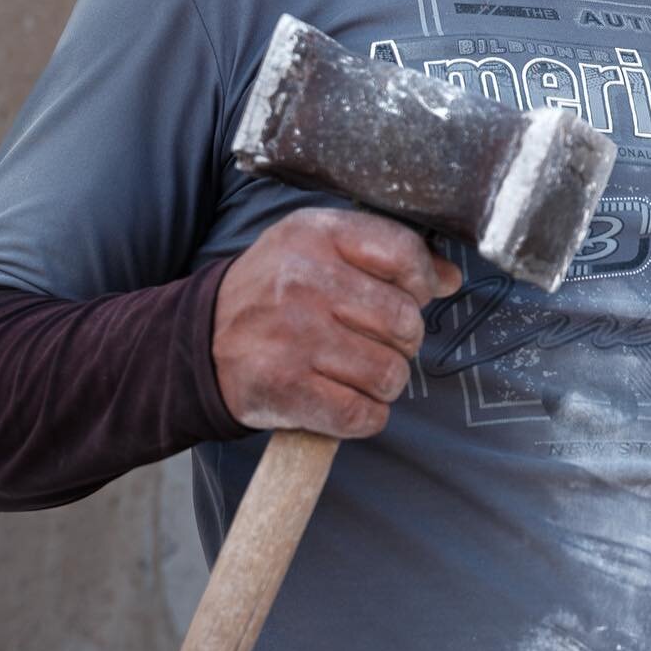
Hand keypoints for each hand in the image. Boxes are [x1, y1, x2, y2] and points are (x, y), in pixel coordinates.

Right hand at [213, 208, 460, 437]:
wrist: (200, 341)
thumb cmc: (277, 293)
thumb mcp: (321, 250)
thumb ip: (388, 255)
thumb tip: (450, 278)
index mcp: (315, 235)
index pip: (403, 254)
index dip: (422, 281)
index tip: (414, 294)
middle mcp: (303, 281)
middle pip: (404, 321)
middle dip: (403, 340)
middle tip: (377, 340)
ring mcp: (294, 337)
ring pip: (390, 373)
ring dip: (385, 381)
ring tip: (358, 371)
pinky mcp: (286, 389)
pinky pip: (363, 415)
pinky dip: (366, 416)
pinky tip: (346, 401)